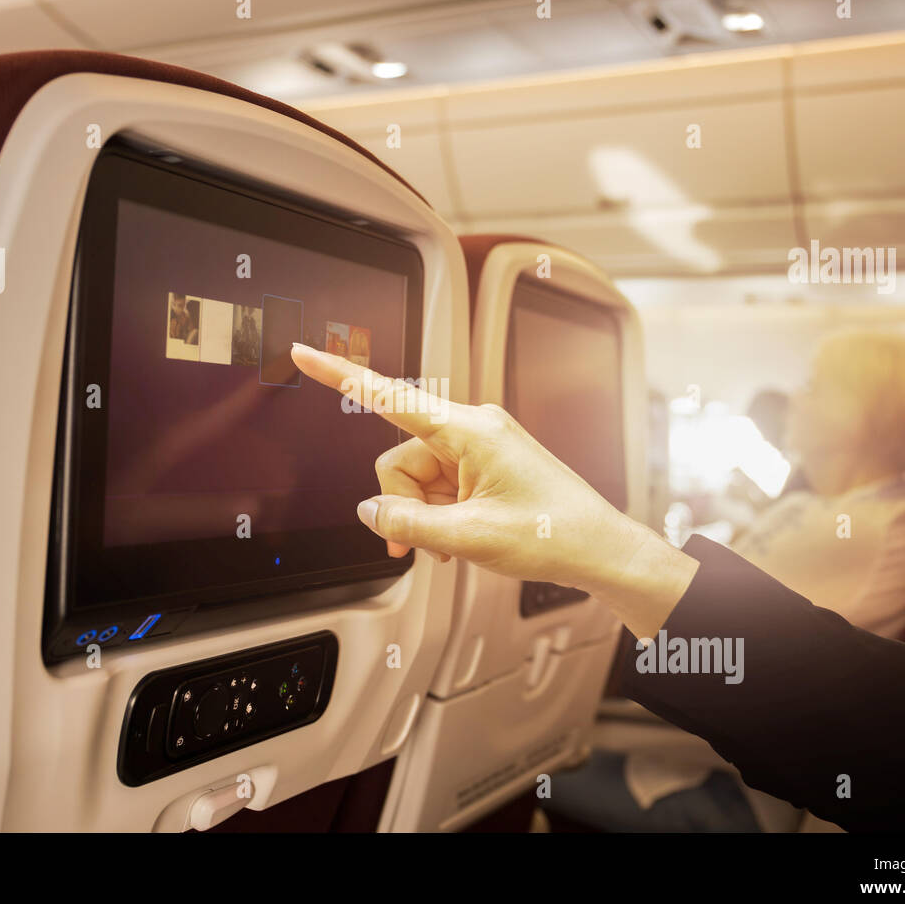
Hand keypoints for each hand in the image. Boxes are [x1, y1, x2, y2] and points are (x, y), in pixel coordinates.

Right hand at [289, 343, 698, 636]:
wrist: (599, 549)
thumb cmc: (555, 534)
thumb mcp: (469, 537)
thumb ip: (408, 521)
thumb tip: (370, 510)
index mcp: (471, 430)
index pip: (390, 397)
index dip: (340, 375)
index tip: (305, 353)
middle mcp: (473, 428)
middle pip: (401, 458)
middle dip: (402, 503)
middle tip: (420, 543)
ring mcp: (480, 445)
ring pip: (418, 476)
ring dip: (423, 515)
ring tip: (451, 545)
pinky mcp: (486, 463)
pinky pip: (441, 483)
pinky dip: (440, 513)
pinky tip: (458, 537)